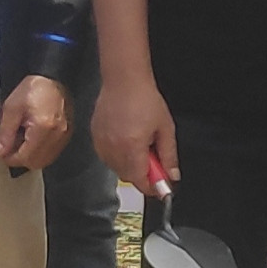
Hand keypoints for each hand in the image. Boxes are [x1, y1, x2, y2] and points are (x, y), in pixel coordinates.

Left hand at [0, 75, 69, 169]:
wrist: (53, 78)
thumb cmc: (33, 89)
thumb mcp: (12, 108)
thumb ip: (5, 132)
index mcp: (43, 128)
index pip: (25, 157)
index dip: (9, 158)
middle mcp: (57, 136)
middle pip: (36, 162)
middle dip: (19, 159)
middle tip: (8, 147)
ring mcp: (65, 137)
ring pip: (45, 161)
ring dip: (30, 157)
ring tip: (20, 142)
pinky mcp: (67, 135)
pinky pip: (52, 153)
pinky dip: (39, 152)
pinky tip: (31, 140)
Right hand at [95, 76, 177, 192]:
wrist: (124, 80)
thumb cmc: (145, 99)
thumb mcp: (165, 129)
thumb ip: (169, 156)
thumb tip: (172, 176)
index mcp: (132, 147)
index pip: (140, 181)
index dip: (152, 187)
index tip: (161, 186)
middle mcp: (113, 148)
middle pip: (128, 177)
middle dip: (143, 174)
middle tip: (154, 159)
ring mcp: (101, 143)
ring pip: (116, 168)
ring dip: (130, 165)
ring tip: (140, 144)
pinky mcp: (94, 136)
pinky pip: (106, 156)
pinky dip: (118, 156)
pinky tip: (127, 140)